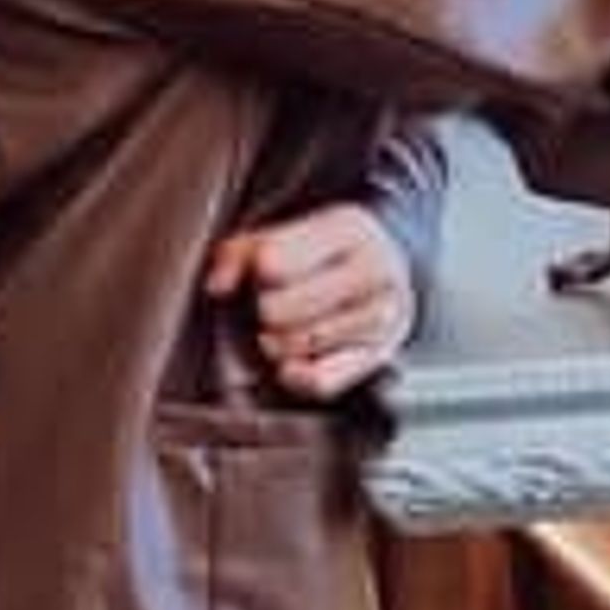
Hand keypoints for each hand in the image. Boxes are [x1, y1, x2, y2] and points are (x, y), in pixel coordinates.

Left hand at [208, 201, 416, 400]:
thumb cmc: (326, 253)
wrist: (392, 266)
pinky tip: (292, 361)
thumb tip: (218, 285)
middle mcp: (372, 271)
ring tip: (283, 329)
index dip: (259, 271)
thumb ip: (239, 252)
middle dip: (266, 310)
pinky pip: (320, 381)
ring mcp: (381, 315)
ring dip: (276, 343)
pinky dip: (295, 375)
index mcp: (348, 229)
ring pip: (298, 344)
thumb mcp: (287, 233)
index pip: (272, 262)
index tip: (269, 270)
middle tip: (273, 305)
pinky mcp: (377, 355)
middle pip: (279, 309)